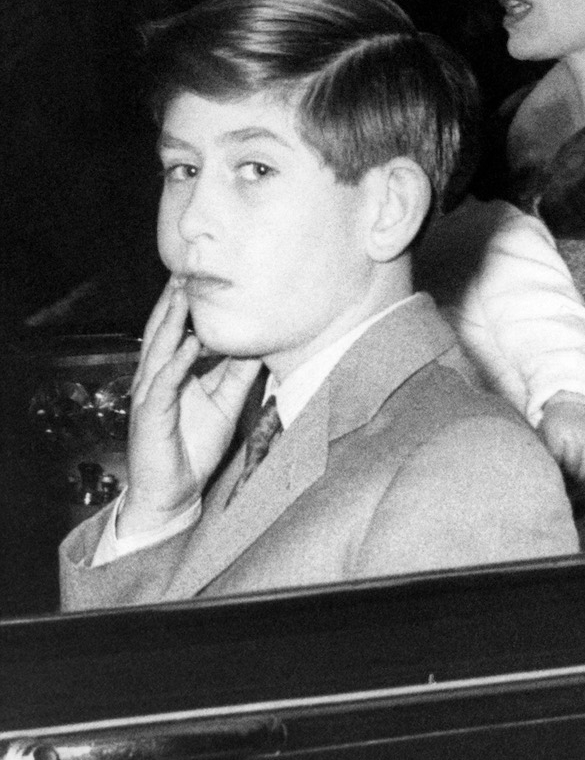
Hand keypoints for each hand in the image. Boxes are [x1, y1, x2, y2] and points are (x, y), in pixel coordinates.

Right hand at [117, 277, 263, 538]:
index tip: (199, 274)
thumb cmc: (195, 446)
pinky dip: (177, 362)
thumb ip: (238, 373)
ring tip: (182, 293)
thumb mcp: (225, 402)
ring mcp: (149, 396)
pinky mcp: (149, 417)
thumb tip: (259, 344)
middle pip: (161, 331)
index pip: (175, 331)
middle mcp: (155, 379)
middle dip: (172, 300)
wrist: (174, 492)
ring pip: (159, 350)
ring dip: (170, 321)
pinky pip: (163, 384)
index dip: (183, 304)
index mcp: (171, 373)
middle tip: (184, 267)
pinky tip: (189, 344)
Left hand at [537, 393, 584, 482]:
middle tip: (565, 486)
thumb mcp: (544, 429)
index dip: (555, 472)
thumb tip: (542, 471)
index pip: (557, 460)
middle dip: (569, 479)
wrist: (577, 400)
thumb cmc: (556, 420)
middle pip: (573, 465)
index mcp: (558, 434)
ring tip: (576, 484)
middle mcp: (576, 436)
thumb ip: (543, 448)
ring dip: (583, 478)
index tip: (553, 479)